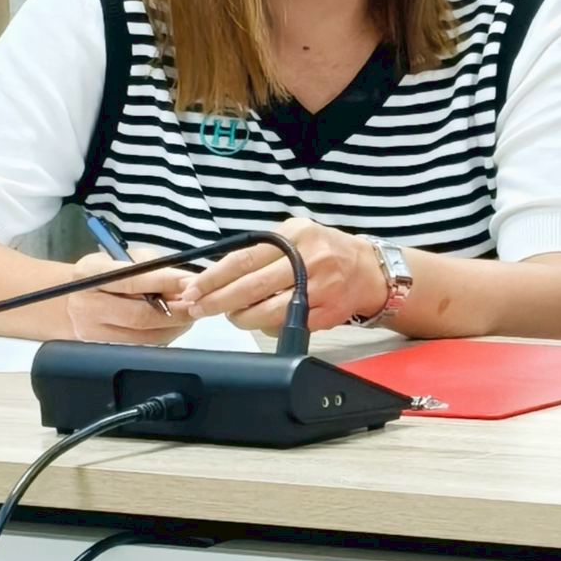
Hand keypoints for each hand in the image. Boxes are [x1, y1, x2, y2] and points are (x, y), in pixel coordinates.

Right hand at [64, 245, 197, 344]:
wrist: (70, 299)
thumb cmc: (105, 272)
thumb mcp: (123, 258)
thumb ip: (152, 268)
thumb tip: (186, 282)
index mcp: (91, 273)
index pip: (135, 280)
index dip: (168, 283)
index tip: (193, 282)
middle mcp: (87, 304)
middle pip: (140, 316)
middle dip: (176, 312)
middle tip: (199, 304)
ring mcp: (91, 330)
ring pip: (143, 336)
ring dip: (174, 326)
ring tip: (191, 314)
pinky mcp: (101, 346)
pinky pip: (141, 344)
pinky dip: (164, 334)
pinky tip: (175, 324)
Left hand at [170, 217, 388, 331]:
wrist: (367, 270)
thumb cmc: (324, 250)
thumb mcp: (296, 234)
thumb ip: (263, 249)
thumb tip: (218, 274)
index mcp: (296, 236)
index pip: (245, 259)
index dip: (214, 278)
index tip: (193, 289)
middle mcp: (309, 261)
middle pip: (251, 287)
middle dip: (218, 301)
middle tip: (197, 308)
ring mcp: (319, 290)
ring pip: (267, 312)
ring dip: (241, 317)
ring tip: (231, 315)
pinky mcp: (325, 314)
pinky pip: (285, 326)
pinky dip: (266, 326)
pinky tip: (260, 320)